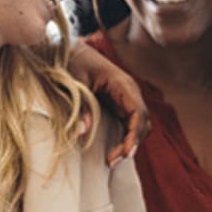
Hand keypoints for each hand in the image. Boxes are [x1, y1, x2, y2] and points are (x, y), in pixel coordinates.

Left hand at [68, 42, 150, 165]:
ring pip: (137, 124)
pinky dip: (124, 137)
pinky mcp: (118, 103)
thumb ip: (81, 106)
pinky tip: (114, 151)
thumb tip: (82, 132)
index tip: (126, 152)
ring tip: (113, 160)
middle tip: (113, 161)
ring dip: (129, 142)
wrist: (69, 50)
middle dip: (131, 143)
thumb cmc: (72, 62)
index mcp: (123, 84)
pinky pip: (127, 123)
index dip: (135, 134)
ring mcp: (125, 98)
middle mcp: (129, 92)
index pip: (139, 113)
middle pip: (142, 122)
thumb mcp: (75, 83)